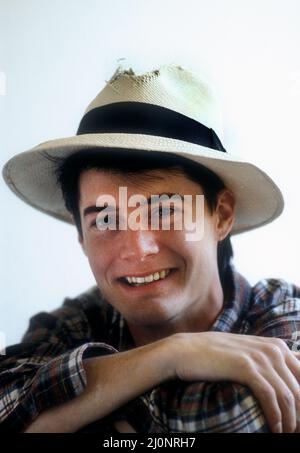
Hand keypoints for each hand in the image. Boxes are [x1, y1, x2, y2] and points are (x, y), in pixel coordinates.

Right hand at [169, 332, 299, 432]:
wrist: (185, 350)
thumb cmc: (215, 356)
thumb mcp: (247, 354)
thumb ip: (268, 362)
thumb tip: (286, 382)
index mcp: (277, 346)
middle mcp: (273, 349)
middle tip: (295, 431)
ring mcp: (260, 356)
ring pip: (288, 395)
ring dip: (291, 421)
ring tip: (285, 434)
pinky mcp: (246, 367)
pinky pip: (271, 397)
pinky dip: (276, 417)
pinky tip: (275, 429)